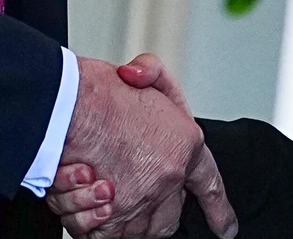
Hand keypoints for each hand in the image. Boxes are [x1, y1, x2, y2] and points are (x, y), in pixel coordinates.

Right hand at [52, 55, 236, 238]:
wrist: (66, 104)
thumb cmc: (97, 90)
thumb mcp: (140, 70)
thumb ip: (150, 72)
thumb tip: (138, 77)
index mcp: (186, 145)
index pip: (209, 185)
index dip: (219, 211)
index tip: (226, 229)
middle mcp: (167, 178)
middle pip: (167, 217)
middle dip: (154, 213)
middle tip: (133, 196)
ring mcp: (140, 200)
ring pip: (137, 231)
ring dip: (119, 217)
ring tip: (99, 191)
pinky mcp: (110, 217)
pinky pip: (104, 236)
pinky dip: (91, 223)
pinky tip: (85, 200)